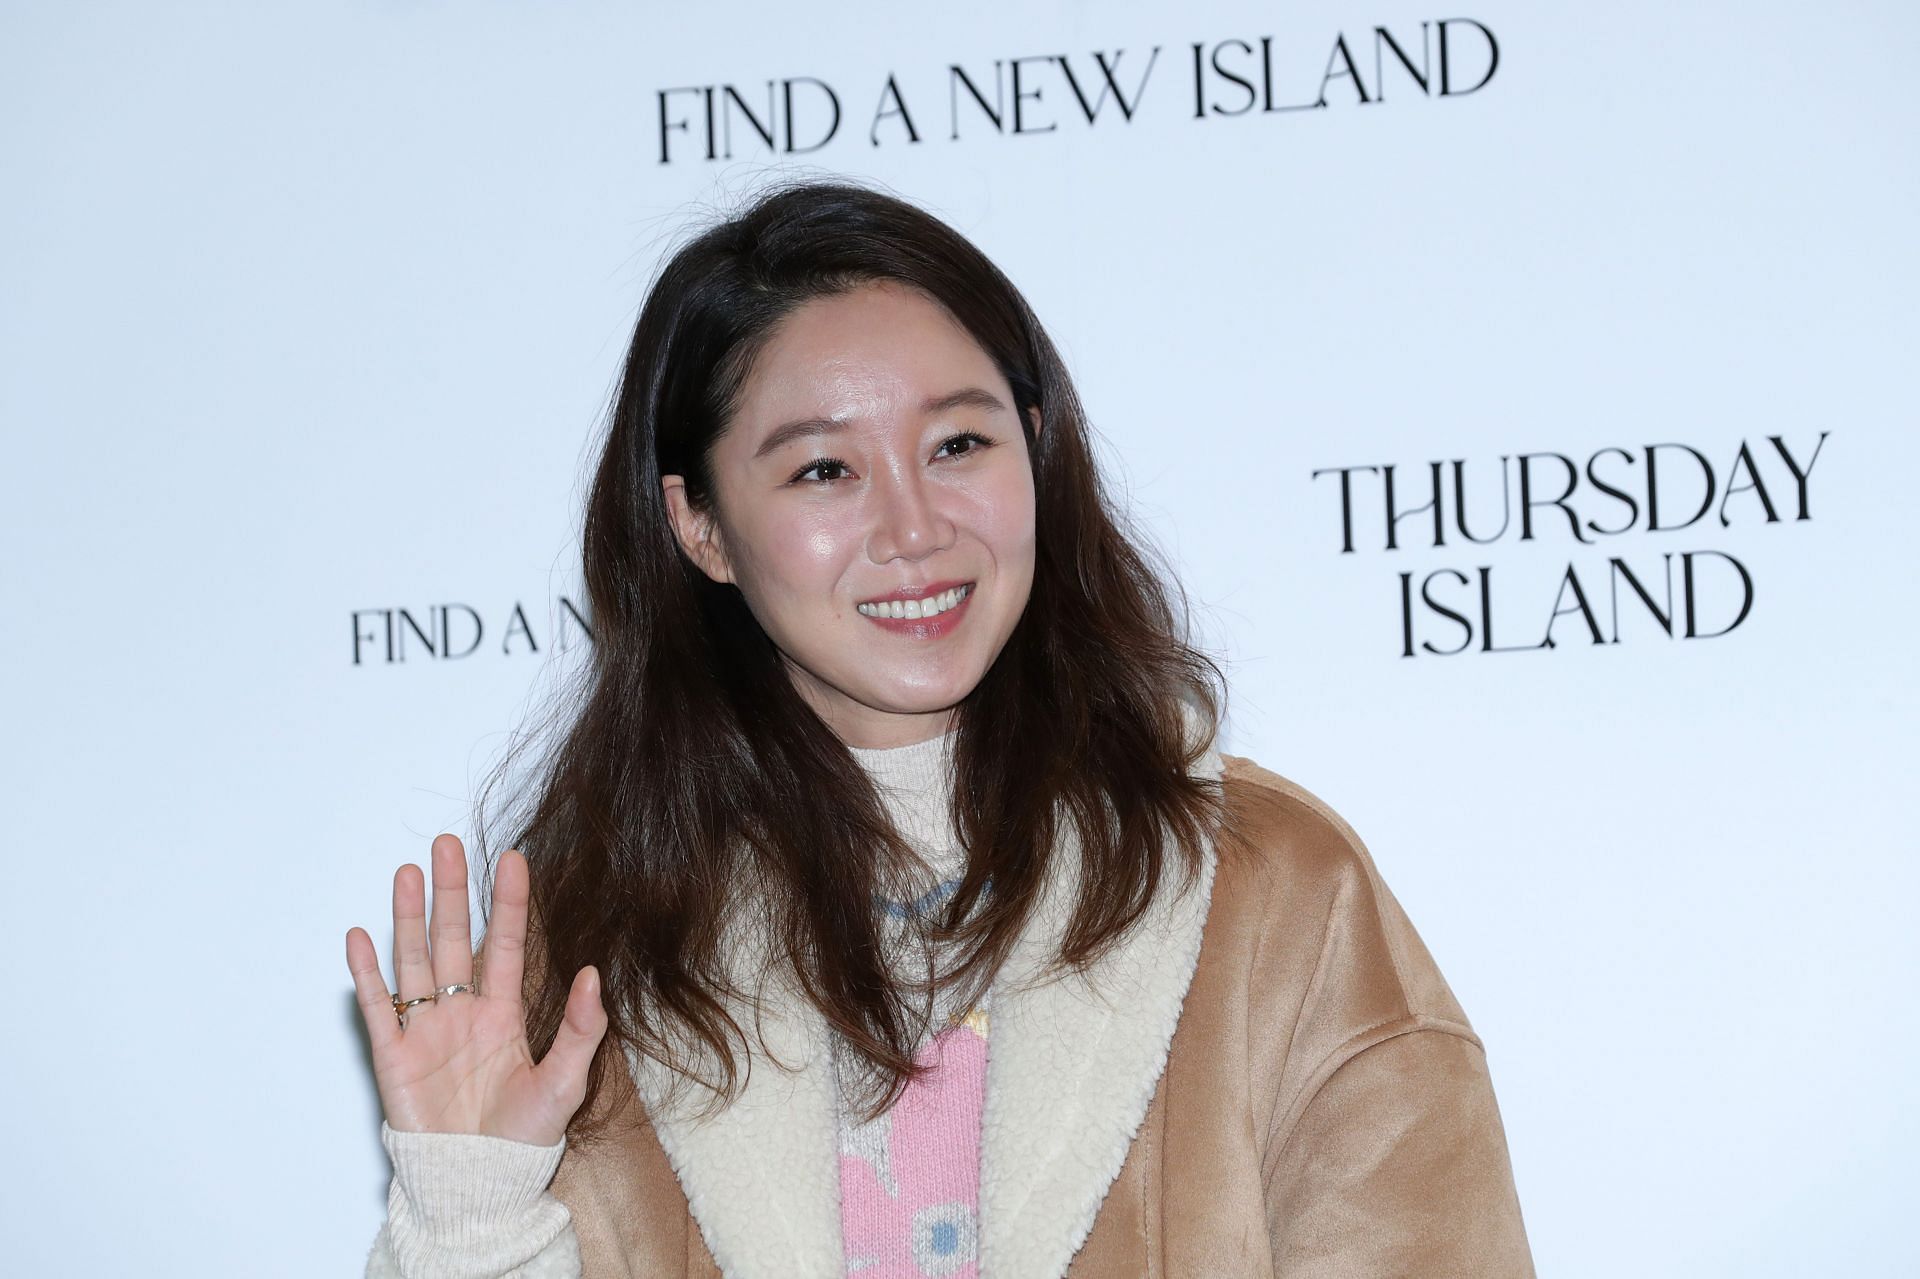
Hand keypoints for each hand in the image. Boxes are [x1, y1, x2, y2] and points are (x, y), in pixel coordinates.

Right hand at [345, 834, 607, 1147]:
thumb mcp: (565, 1083)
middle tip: (447, 843)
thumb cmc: (523, 1139)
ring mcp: (425, 1029)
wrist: (477, 1184)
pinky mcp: (393, 1056)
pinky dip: (368, 972)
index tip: (513, 858)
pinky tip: (361, 936)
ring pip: (415, 960)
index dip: (509, 902)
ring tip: (407, 872)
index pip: (505, 944)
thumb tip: (595, 974)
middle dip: (451, 891)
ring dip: (409, 917)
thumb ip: (581, 1030)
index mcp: (504, 1014)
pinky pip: (377, 1006)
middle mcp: (462, 1012)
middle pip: (454, 938)